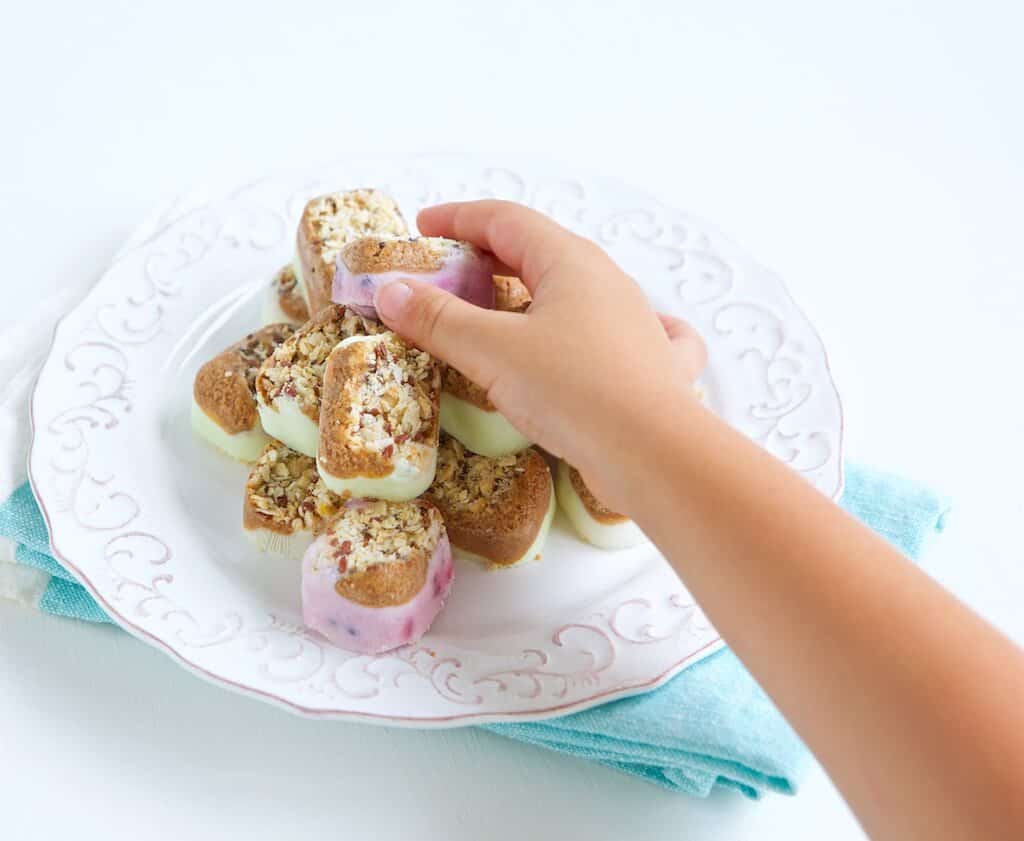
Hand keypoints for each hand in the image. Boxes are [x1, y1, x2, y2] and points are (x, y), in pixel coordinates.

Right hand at [373, 200, 704, 512]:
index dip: (458, 219)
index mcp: (569, 261)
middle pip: (539, 251)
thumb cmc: (572, 390)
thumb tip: (391, 290)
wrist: (654, 452)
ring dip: (532, 292)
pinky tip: (602, 333)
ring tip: (498, 311)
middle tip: (447, 274)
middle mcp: (606, 281)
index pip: (504, 219)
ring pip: (576, 291)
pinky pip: (625, 330)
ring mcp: (633, 321)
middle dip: (488, 256)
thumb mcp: (492, 351)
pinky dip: (598, 326)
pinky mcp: (649, 364)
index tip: (422, 229)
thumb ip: (438, 318)